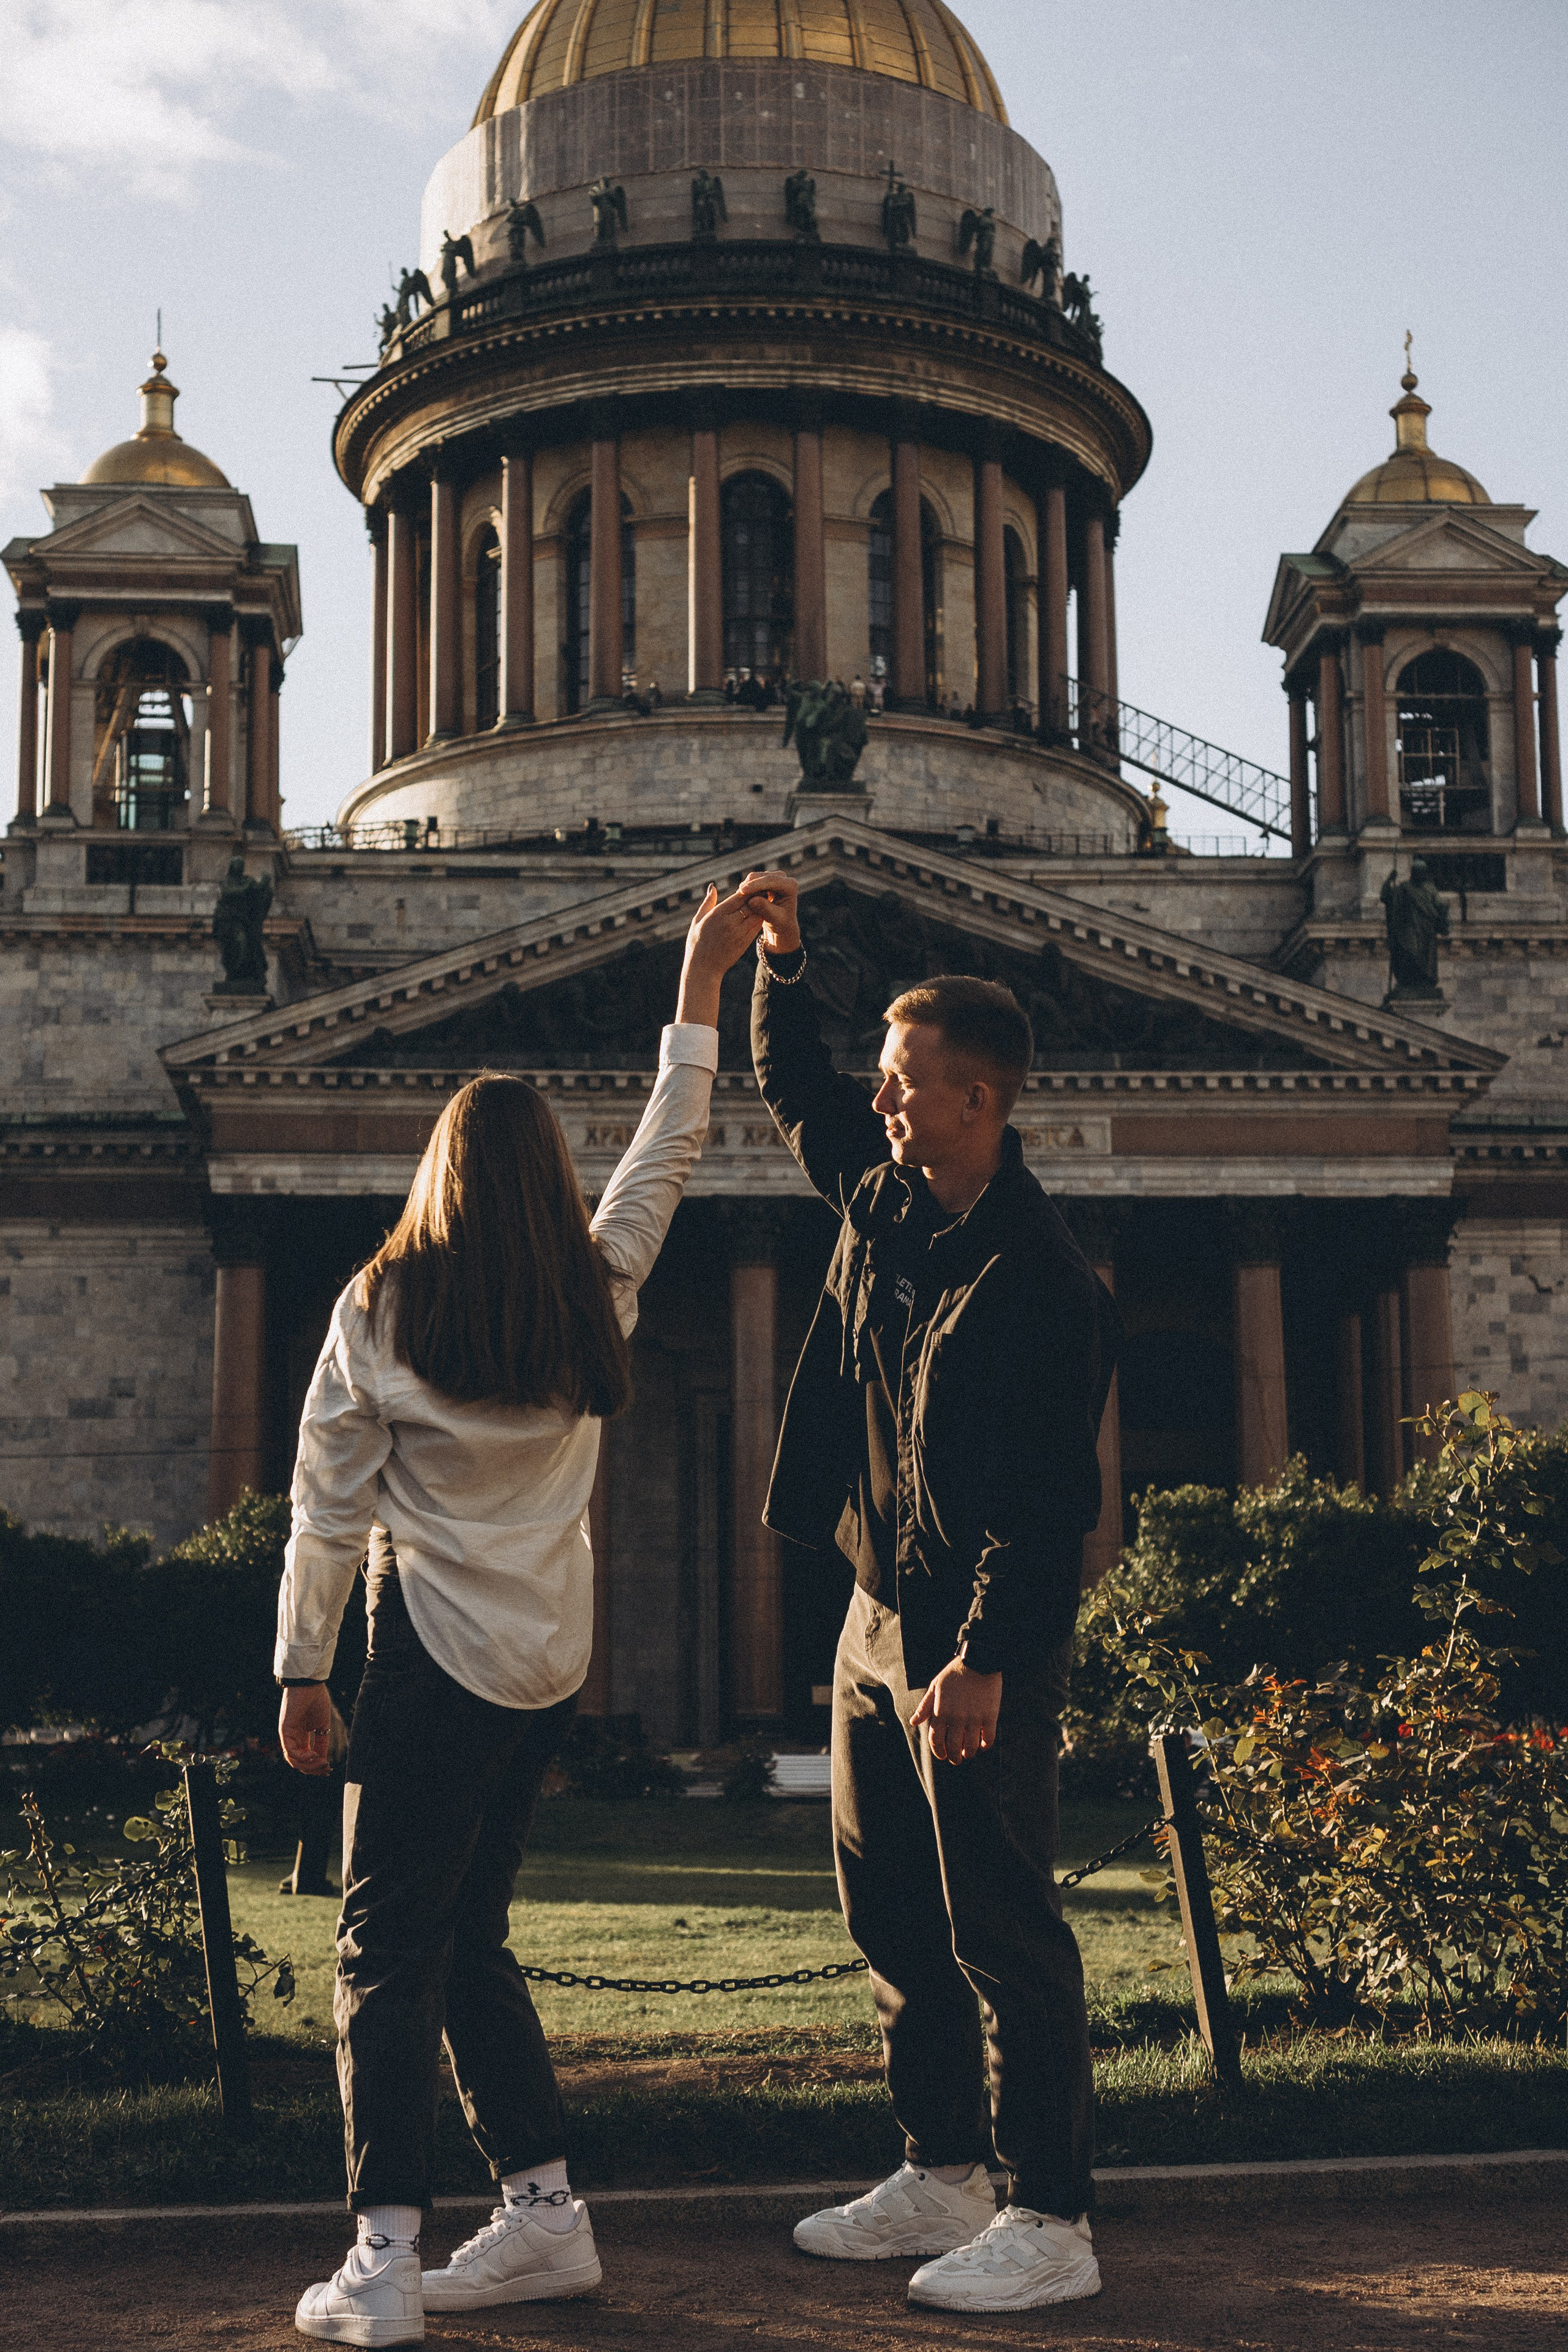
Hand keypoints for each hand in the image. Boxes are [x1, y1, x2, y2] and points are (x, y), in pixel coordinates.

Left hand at [279, 1684, 333, 1775]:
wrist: (310, 1686)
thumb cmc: (317, 1701)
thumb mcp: (322, 1725)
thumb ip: (321, 1743)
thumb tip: (324, 1760)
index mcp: (301, 1737)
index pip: (305, 1758)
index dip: (316, 1766)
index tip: (329, 1769)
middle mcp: (293, 1739)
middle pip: (299, 1763)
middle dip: (313, 1769)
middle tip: (326, 1769)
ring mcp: (287, 1736)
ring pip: (293, 1760)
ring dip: (308, 1765)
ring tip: (322, 1762)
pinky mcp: (284, 1732)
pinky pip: (290, 1751)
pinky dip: (302, 1757)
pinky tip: (313, 1755)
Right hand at [675, 884, 765, 1025]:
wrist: (703, 969)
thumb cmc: (697, 943)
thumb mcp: (697, 921)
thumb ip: (708, 902)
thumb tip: (713, 886)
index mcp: (718, 914)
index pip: (739, 896)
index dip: (748, 888)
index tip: (753, 883)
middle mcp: (731, 922)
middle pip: (751, 903)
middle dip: (759, 894)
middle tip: (766, 886)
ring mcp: (739, 933)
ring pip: (757, 914)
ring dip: (763, 905)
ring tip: (767, 897)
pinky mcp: (745, 942)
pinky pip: (757, 925)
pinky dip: (761, 917)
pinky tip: (763, 911)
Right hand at [737, 870, 800, 954]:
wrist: (781, 925)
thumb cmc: (781, 924)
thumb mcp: (775, 920)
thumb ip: (765, 909)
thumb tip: (752, 900)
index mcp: (791, 885)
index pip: (771, 881)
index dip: (755, 885)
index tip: (742, 891)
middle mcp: (784, 878)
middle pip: (762, 876)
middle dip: (749, 884)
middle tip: (737, 895)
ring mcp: (775, 878)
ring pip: (755, 877)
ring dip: (746, 886)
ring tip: (739, 898)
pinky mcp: (766, 880)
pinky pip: (753, 880)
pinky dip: (746, 887)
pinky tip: (742, 896)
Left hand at [911, 1659, 1001, 1764]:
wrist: (979, 1660)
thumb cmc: (954, 1673)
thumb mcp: (935, 1686)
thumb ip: (925, 1706)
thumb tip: (913, 1722)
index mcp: (941, 1711)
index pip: (936, 1740)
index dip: (938, 1751)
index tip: (942, 1755)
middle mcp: (957, 1718)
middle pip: (954, 1747)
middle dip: (953, 1758)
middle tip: (955, 1759)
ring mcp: (974, 1718)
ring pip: (971, 1747)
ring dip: (968, 1754)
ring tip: (968, 1754)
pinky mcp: (990, 1716)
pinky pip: (988, 1738)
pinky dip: (985, 1746)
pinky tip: (983, 1745)